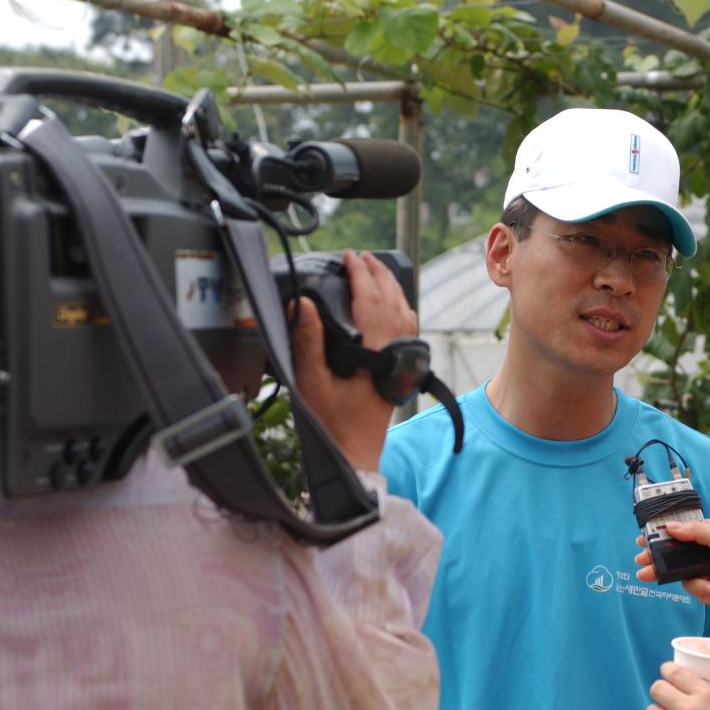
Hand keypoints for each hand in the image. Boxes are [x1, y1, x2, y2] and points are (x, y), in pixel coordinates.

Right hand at [290, 250, 417, 470]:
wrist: (355, 453)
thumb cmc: (331, 422)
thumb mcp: (310, 380)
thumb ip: (307, 340)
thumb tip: (302, 302)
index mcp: (374, 349)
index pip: (370, 297)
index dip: (359, 273)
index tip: (348, 256)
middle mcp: (393, 350)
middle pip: (391, 299)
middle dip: (377, 274)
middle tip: (361, 257)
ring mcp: (401, 360)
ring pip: (403, 312)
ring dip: (391, 288)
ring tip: (377, 272)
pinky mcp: (401, 370)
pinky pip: (408, 329)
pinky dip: (401, 309)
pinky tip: (395, 305)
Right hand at [634, 519, 709, 621]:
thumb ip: (695, 530)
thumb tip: (670, 526)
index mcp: (706, 532)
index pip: (679, 527)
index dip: (661, 530)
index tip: (645, 533)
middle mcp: (699, 549)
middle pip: (670, 548)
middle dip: (653, 552)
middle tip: (640, 556)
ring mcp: (697, 567)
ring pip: (671, 567)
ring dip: (658, 570)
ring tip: (644, 573)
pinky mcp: (697, 585)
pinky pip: (685, 584)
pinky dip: (696, 586)